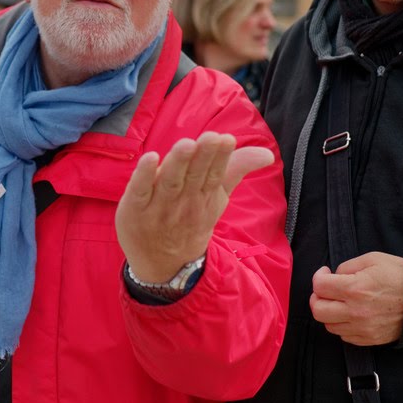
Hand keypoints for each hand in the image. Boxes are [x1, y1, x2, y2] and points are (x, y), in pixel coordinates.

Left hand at [115, 132, 273, 282]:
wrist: (164, 265)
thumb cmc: (191, 220)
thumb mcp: (217, 198)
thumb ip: (236, 170)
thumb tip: (268, 153)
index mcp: (205, 195)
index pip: (214, 173)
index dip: (220, 156)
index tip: (226, 138)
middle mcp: (183, 200)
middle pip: (194, 175)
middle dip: (202, 156)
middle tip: (211, 137)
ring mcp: (158, 205)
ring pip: (170, 181)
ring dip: (178, 162)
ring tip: (187, 144)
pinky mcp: (134, 207)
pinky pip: (139, 190)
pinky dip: (143, 175)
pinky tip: (149, 158)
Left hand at [309, 253, 402, 345]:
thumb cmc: (400, 276)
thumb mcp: (373, 259)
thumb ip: (348, 266)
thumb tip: (334, 276)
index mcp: (355, 289)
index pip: (319, 286)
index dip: (319, 277)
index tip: (326, 273)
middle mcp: (355, 312)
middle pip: (318, 310)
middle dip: (318, 298)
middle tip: (326, 290)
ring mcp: (362, 328)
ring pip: (329, 326)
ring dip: (329, 313)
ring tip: (339, 302)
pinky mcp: (369, 339)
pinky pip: (344, 336)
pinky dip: (342, 325)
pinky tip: (350, 314)